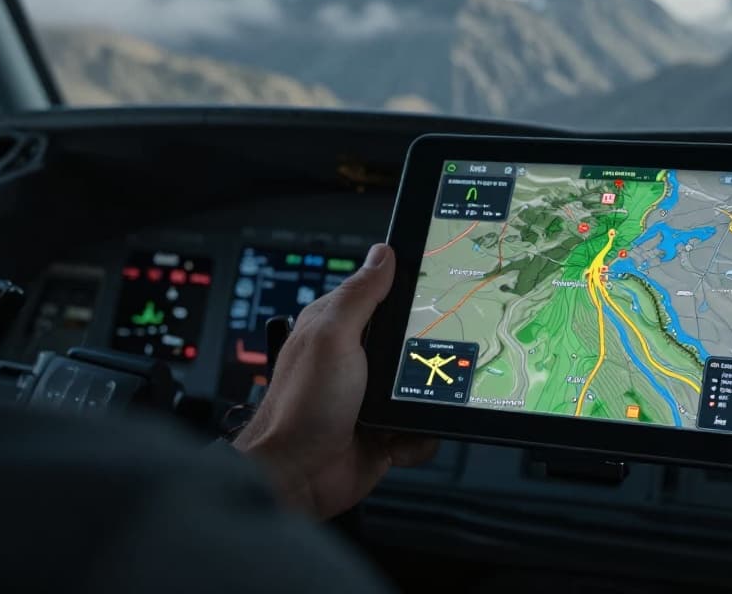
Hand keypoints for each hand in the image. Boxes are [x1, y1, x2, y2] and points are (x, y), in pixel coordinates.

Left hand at [235, 244, 437, 518]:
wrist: (295, 477)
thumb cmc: (301, 406)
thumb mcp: (332, 336)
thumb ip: (359, 294)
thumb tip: (382, 254)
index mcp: (341, 327)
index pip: (385, 296)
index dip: (412, 295)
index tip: (436, 299)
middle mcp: (358, 360)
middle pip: (416, 343)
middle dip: (428, 357)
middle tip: (422, 365)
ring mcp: (373, 398)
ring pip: (426, 387)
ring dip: (425, 402)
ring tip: (404, 411)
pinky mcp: (385, 432)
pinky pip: (422, 427)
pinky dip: (416, 437)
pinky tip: (394, 440)